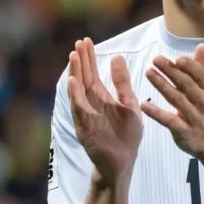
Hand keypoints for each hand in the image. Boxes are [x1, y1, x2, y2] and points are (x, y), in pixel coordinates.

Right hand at [67, 38, 142, 180]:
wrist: (123, 163)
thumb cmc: (126, 137)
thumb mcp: (129, 105)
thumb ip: (123, 83)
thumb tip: (117, 57)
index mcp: (102, 99)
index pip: (93, 74)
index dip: (89, 58)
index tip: (86, 41)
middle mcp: (91, 105)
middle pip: (84, 78)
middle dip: (81, 61)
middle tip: (79, 42)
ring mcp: (87, 116)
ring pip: (78, 91)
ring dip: (75, 73)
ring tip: (74, 56)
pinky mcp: (85, 128)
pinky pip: (79, 109)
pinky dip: (75, 96)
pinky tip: (73, 82)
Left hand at [141, 44, 203, 161]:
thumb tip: (201, 46)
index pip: (200, 75)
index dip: (189, 66)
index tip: (176, 58)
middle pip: (186, 85)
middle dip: (171, 71)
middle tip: (156, 59)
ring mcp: (194, 118)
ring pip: (177, 100)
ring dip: (162, 86)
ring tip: (149, 73)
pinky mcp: (184, 132)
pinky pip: (169, 121)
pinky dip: (157, 113)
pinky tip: (144, 105)